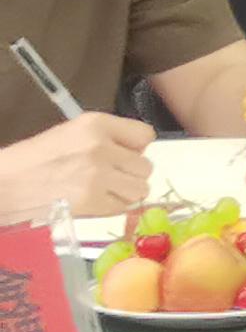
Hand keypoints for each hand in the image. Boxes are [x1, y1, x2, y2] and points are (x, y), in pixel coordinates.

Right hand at [0, 113, 153, 224]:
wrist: (3, 186)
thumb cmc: (32, 160)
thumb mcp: (69, 134)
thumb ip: (106, 138)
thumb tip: (136, 152)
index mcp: (95, 124)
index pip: (145, 135)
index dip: (135, 148)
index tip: (122, 155)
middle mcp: (101, 146)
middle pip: (145, 166)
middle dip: (130, 174)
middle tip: (108, 178)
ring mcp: (98, 175)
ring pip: (140, 189)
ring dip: (125, 193)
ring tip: (101, 191)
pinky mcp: (92, 201)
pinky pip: (121, 207)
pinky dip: (111, 208)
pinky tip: (91, 202)